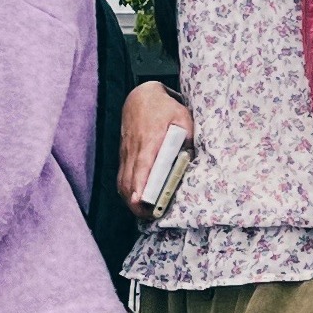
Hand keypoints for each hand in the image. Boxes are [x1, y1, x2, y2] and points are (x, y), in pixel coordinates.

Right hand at [120, 82, 190, 213]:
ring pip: (123, 181)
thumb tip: (190, 157)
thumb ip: (187, 138)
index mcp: (149, 140)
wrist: (140, 97)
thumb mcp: (182, 117)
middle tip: (148, 216)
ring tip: (142, 212)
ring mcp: (127, 153)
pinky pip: (122, 176)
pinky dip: (127, 190)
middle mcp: (134, 149)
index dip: (140, 185)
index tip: (140, 200)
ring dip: (130, 199)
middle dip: (136, 201)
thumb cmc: (163, 108)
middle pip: (129, 180)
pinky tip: (135, 199)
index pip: (143, 166)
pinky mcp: (124, 155)